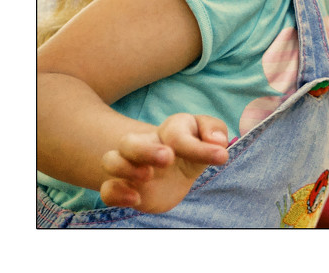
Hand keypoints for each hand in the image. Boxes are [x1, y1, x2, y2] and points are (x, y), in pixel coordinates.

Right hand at [98, 113, 228, 212]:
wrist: (173, 173)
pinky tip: (135, 199)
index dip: (198, 145)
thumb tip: (218, 141)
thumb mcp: (209, 138)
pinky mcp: (124, 188)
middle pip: (130, 140)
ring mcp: (131, 167)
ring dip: (125, 168)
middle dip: (146, 150)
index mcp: (170, 130)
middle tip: (167, 158)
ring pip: (111, 160)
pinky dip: (116, 193)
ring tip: (148, 176)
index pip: (176, 131)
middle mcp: (145, 145)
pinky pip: (107, 189)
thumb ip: (215, 132)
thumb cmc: (193, 149)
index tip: (221, 157)